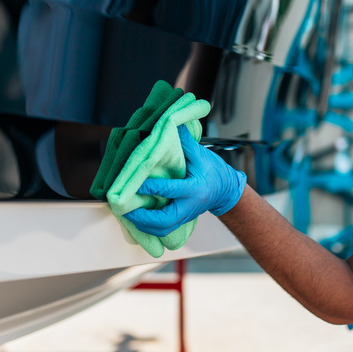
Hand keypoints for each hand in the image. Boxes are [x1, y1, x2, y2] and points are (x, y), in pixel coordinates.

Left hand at [124, 125, 246, 236]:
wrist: (226, 190)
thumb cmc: (214, 170)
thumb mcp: (201, 154)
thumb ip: (184, 142)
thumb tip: (169, 122)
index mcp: (195, 188)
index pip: (171, 190)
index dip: (152, 187)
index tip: (137, 183)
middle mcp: (189, 206)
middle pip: (164, 220)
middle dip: (143, 217)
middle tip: (126, 207)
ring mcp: (185, 216)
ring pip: (162, 229)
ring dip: (142, 225)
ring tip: (126, 214)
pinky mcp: (181, 221)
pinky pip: (162, 229)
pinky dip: (147, 226)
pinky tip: (135, 218)